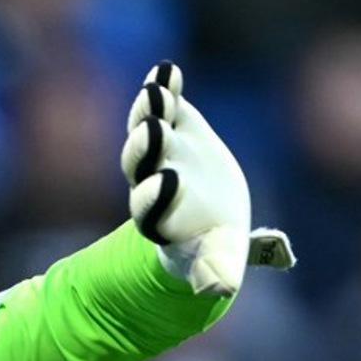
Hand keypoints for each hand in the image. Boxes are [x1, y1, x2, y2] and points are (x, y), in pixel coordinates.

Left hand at [120, 61, 294, 296]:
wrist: (205, 213)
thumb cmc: (211, 243)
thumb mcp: (216, 262)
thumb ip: (216, 271)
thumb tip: (219, 290)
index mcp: (160, 216)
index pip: (151, 207)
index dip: (156, 196)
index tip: (166, 183)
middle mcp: (152, 181)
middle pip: (142, 163)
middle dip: (145, 148)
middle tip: (151, 131)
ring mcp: (158, 151)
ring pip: (148, 130)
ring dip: (150, 111)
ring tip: (156, 91)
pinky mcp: (172, 124)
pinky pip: (165, 104)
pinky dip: (165, 88)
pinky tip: (167, 70)